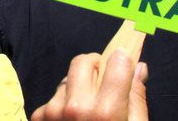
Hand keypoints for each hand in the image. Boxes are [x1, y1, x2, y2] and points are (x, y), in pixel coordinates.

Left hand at [31, 51, 147, 120]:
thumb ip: (137, 100)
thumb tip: (139, 68)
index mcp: (105, 112)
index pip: (117, 61)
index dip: (123, 62)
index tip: (124, 64)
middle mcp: (75, 108)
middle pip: (84, 61)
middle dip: (96, 66)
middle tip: (104, 81)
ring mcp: (53, 112)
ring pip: (67, 79)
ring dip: (78, 88)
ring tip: (87, 113)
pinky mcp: (38, 118)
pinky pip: (54, 96)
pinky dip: (63, 103)